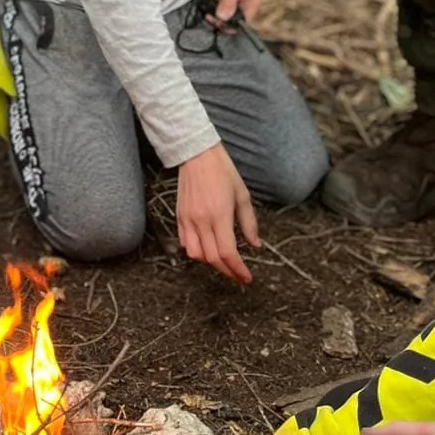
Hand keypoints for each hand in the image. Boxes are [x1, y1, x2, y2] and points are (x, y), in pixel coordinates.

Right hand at [177, 143, 259, 283]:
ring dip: (210, 263)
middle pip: (212, 258)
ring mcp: (188, 220)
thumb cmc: (223, 172)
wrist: (197, 155)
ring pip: (195, 254)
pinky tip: (206, 249)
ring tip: (223, 262)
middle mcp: (201, 221)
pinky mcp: (179, 217)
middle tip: (238, 275)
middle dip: (227, 271)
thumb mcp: (243, 196)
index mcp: (219, 215)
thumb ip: (249, 223)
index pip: (228, 253)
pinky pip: (184, 243)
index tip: (247, 278)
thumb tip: (255, 245)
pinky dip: (195, 251)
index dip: (238, 270)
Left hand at [208, 0, 262, 25]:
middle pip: (230, 22)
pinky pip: (213, 8)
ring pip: (220, 16)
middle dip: (218, 18)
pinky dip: (210, 0)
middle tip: (209, 15)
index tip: (218, 21)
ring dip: (213, 8)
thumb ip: (228, 2)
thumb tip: (223, 18)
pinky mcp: (222, 3)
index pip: (243, 24)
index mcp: (252, 5)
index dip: (230, 26)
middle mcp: (243, 8)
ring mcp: (232, 6)